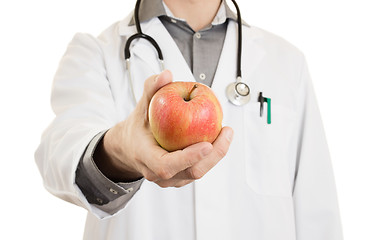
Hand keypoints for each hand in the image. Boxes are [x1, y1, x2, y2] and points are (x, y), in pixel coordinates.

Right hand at [94, 70, 232, 187]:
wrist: (129, 148)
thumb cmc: (137, 128)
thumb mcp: (141, 106)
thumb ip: (152, 88)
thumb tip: (167, 75)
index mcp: (146, 157)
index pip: (167, 165)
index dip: (188, 157)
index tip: (207, 145)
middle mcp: (157, 174)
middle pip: (191, 172)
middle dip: (214, 155)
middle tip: (226, 132)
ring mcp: (170, 179)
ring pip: (197, 173)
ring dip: (216, 155)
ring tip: (225, 134)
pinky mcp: (179, 178)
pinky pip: (198, 169)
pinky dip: (211, 156)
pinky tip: (218, 139)